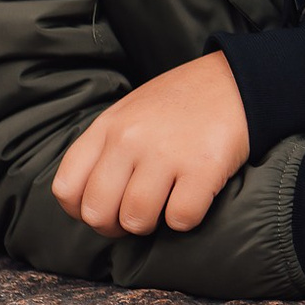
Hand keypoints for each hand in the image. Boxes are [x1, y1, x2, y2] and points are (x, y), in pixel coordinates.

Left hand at [51, 51, 249, 237]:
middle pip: (97, 212)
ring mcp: (166, 152)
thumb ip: (106, 150)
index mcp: (108, 126)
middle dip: (117, 225)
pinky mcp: (203, 166)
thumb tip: (89, 204)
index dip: (83, 211)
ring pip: (136, 220)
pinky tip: (194, 197)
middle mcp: (129, 139)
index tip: (107, 208)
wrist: (238, 78)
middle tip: (138, 214)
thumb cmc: (181, 103)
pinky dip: (187, 219)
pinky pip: (180, 219)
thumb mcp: (130, 113)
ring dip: (152, 224)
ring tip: (167, 204)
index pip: (66, 189)